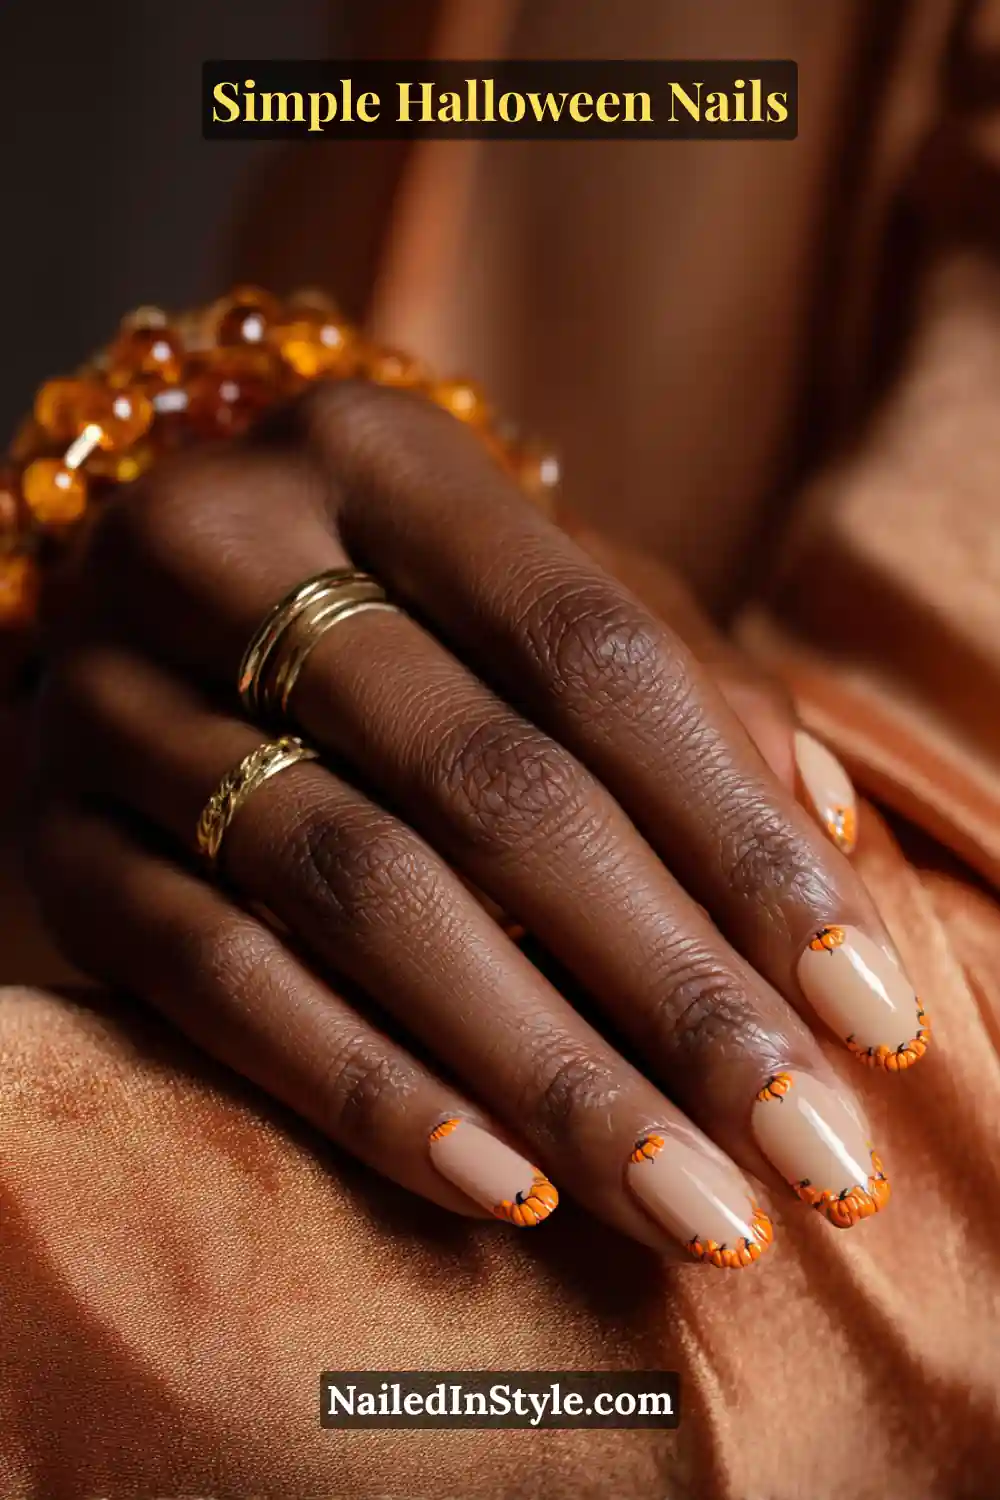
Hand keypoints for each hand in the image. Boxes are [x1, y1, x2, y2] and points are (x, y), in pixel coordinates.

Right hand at [29, 381, 924, 1261]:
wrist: (160, 617)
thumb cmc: (399, 607)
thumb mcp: (536, 600)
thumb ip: (687, 692)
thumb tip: (833, 845)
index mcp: (378, 453)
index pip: (597, 652)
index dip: (744, 840)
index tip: (871, 1013)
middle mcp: (224, 545)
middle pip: (490, 784)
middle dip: (670, 988)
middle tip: (808, 1149)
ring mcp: (114, 693)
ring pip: (354, 892)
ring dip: (540, 1067)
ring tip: (685, 1198)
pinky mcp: (55, 835)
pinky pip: (211, 976)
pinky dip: (363, 1086)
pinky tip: (499, 1185)